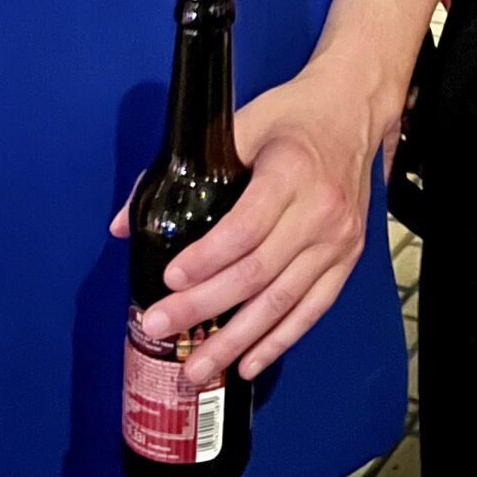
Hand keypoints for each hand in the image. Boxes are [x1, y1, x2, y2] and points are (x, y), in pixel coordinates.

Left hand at [109, 60, 378, 387]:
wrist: (354, 109)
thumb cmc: (293, 115)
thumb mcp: (238, 123)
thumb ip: (181, 168)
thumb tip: (122, 221)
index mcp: (290, 171)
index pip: (244, 229)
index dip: (205, 260)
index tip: (169, 280)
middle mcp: (319, 211)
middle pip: (257, 273)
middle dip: (204, 308)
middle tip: (161, 327)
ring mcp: (338, 240)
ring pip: (282, 301)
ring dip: (236, 340)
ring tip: (196, 367)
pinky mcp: (348, 258)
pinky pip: (312, 309)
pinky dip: (279, 341)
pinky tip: (247, 362)